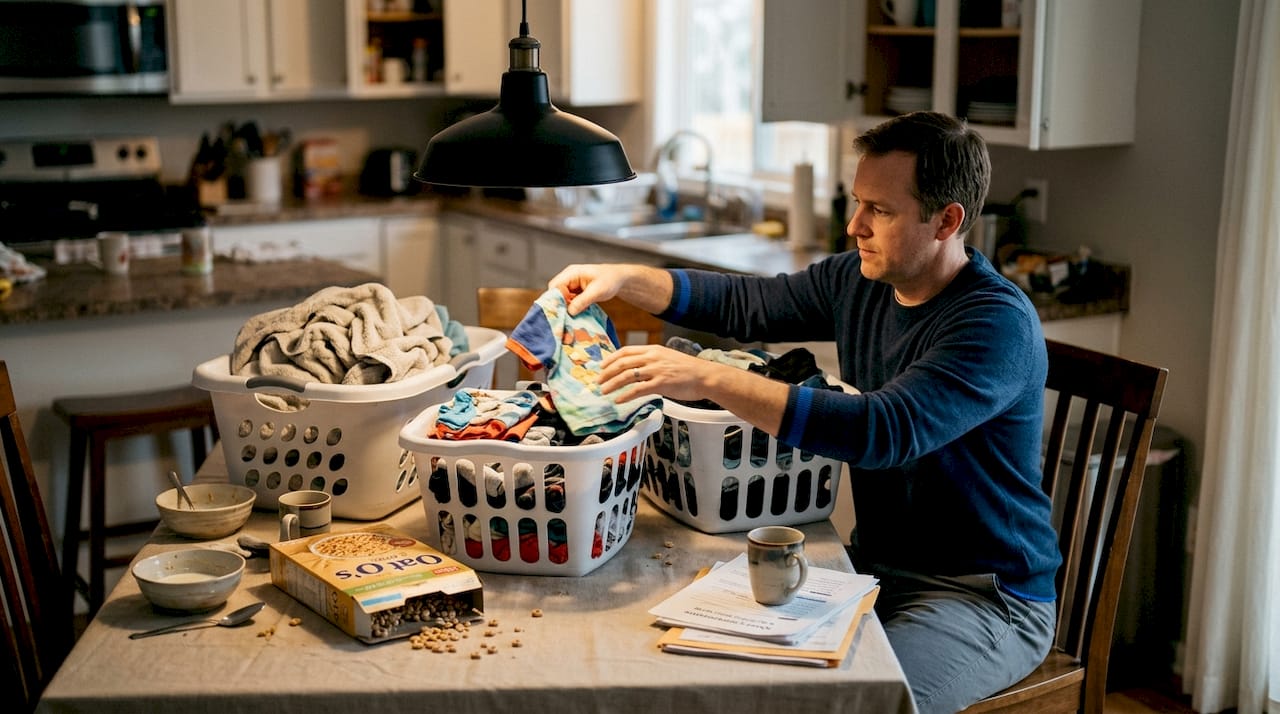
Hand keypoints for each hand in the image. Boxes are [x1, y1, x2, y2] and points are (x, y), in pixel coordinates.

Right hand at [548, 263, 672, 315]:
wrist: (619, 279)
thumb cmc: (610, 280)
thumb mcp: (597, 292)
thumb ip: (582, 301)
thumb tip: (569, 312)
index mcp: (572, 273)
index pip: (555, 286)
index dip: (555, 299)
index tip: (561, 312)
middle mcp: (569, 277)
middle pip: (556, 292)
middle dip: (560, 304)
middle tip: (566, 316)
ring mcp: (572, 284)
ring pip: (562, 297)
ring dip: (566, 306)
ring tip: (572, 316)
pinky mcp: (576, 291)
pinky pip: (569, 300)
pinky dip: (572, 307)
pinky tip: (577, 313)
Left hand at [601, 344, 789, 435]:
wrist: (705, 376)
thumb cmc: (688, 369)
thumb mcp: (667, 357)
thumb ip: (652, 360)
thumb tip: (638, 366)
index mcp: (653, 349)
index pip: (626, 351)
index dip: (611, 359)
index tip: (602, 367)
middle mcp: (652, 357)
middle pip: (622, 363)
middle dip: (607, 373)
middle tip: (598, 382)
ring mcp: (656, 370)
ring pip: (627, 375)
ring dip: (612, 384)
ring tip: (604, 392)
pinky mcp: (661, 383)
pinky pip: (638, 389)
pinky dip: (626, 395)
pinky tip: (619, 400)